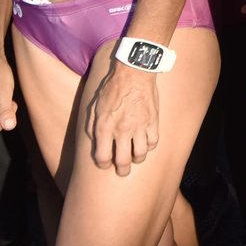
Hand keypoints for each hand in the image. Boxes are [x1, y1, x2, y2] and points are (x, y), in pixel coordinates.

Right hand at [0, 54, 16, 132]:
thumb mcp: (4, 92)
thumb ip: (5, 110)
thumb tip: (9, 127)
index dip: (6, 118)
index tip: (9, 104)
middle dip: (5, 112)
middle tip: (6, 98)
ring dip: (3, 107)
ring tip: (4, 94)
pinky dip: (1, 103)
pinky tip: (1, 94)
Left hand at [85, 59, 159, 174]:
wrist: (133, 73)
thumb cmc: (111, 89)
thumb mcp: (94, 107)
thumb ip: (92, 126)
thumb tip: (95, 142)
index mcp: (104, 126)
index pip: (103, 157)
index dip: (104, 164)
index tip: (105, 163)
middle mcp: (121, 129)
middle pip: (123, 160)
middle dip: (122, 170)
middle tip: (122, 171)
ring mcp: (139, 126)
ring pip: (140, 154)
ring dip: (137, 160)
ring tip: (135, 158)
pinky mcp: (152, 121)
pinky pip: (153, 141)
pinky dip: (149, 146)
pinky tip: (146, 144)